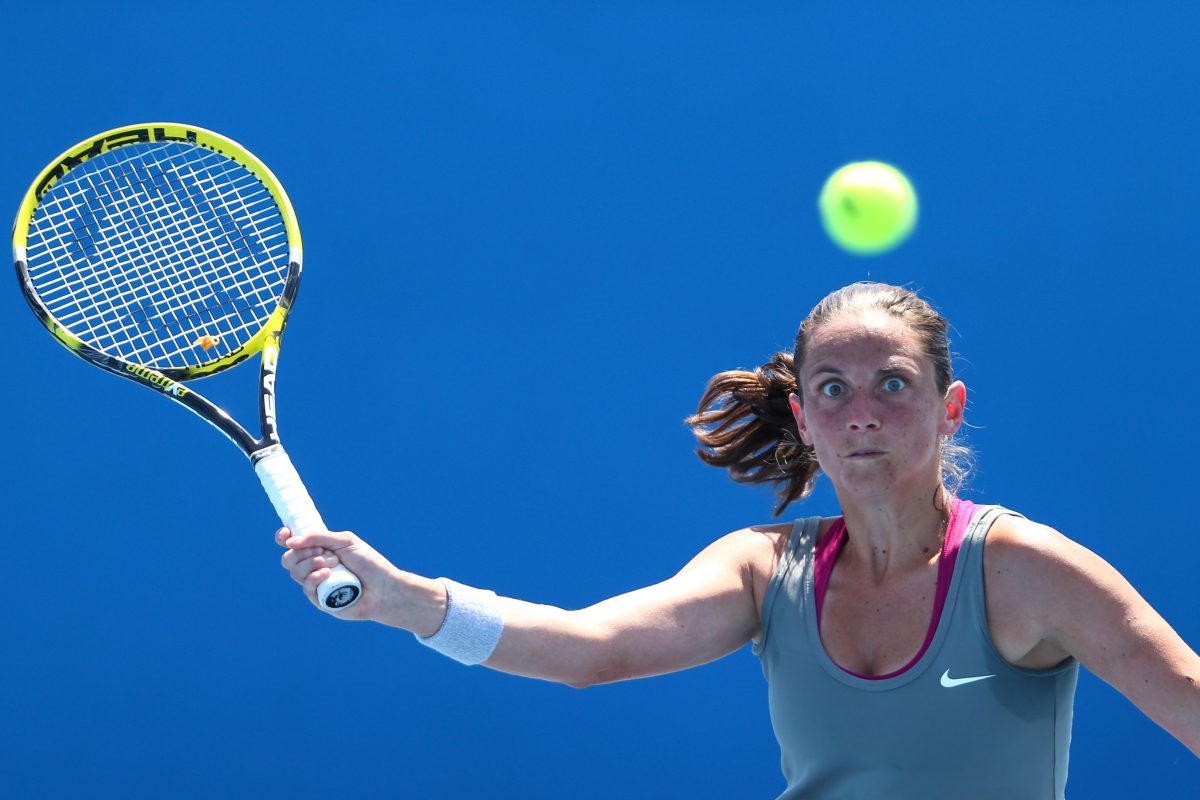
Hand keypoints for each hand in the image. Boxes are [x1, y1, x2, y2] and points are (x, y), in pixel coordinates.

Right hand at [275, 527, 397, 620]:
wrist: (384, 588)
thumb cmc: (369, 563)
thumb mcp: (345, 541)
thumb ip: (319, 537)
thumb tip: (291, 541)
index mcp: (319, 550)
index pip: (292, 544)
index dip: (284, 538)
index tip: (285, 535)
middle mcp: (314, 567)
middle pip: (288, 559)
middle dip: (302, 552)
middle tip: (323, 552)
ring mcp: (316, 584)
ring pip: (295, 572)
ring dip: (311, 563)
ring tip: (333, 563)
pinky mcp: (320, 600)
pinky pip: (306, 588)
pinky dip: (314, 578)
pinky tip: (327, 574)